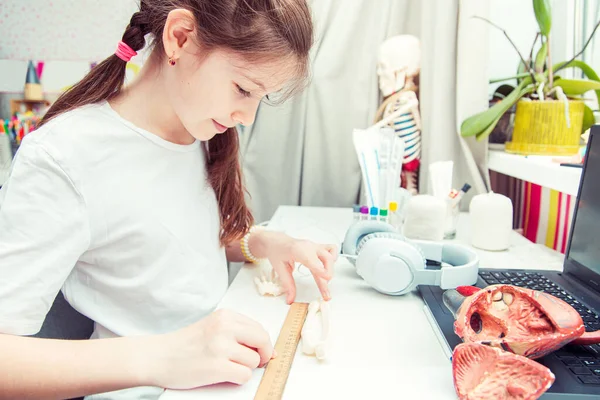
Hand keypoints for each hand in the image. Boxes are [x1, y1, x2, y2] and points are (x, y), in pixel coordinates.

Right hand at [149, 309, 273, 388]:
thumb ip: (238, 333)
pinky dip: (238, 379)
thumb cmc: (185, 345)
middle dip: (262, 355)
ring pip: (254, 361)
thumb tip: (270, 350)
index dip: (263, 344)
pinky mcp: (216, 367)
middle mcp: (224, 327)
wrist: (158, 357)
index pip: (259, 328)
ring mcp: (220, 347)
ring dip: (245, 368)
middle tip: (252, 362)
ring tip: (227, 367)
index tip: (261, 352)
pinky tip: (224, 375)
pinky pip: (245, 376)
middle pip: (262, 341)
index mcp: (225, 316)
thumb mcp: (212, 327)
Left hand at [258, 232, 337, 303]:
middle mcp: (308, 246)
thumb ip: (287, 284)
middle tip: (325, 292)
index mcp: (297, 250)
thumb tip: (291, 299)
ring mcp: (314, 246)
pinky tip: (328, 267)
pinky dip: (333, 258)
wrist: (276, 241)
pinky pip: (331, 249)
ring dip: (331, 269)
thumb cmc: (276, 251)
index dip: (320, 269)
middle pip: (325, 258)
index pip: (311, 259)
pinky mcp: (318, 247)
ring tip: (325, 281)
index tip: (327, 278)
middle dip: (328, 275)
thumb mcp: (279, 268)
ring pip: (330, 255)